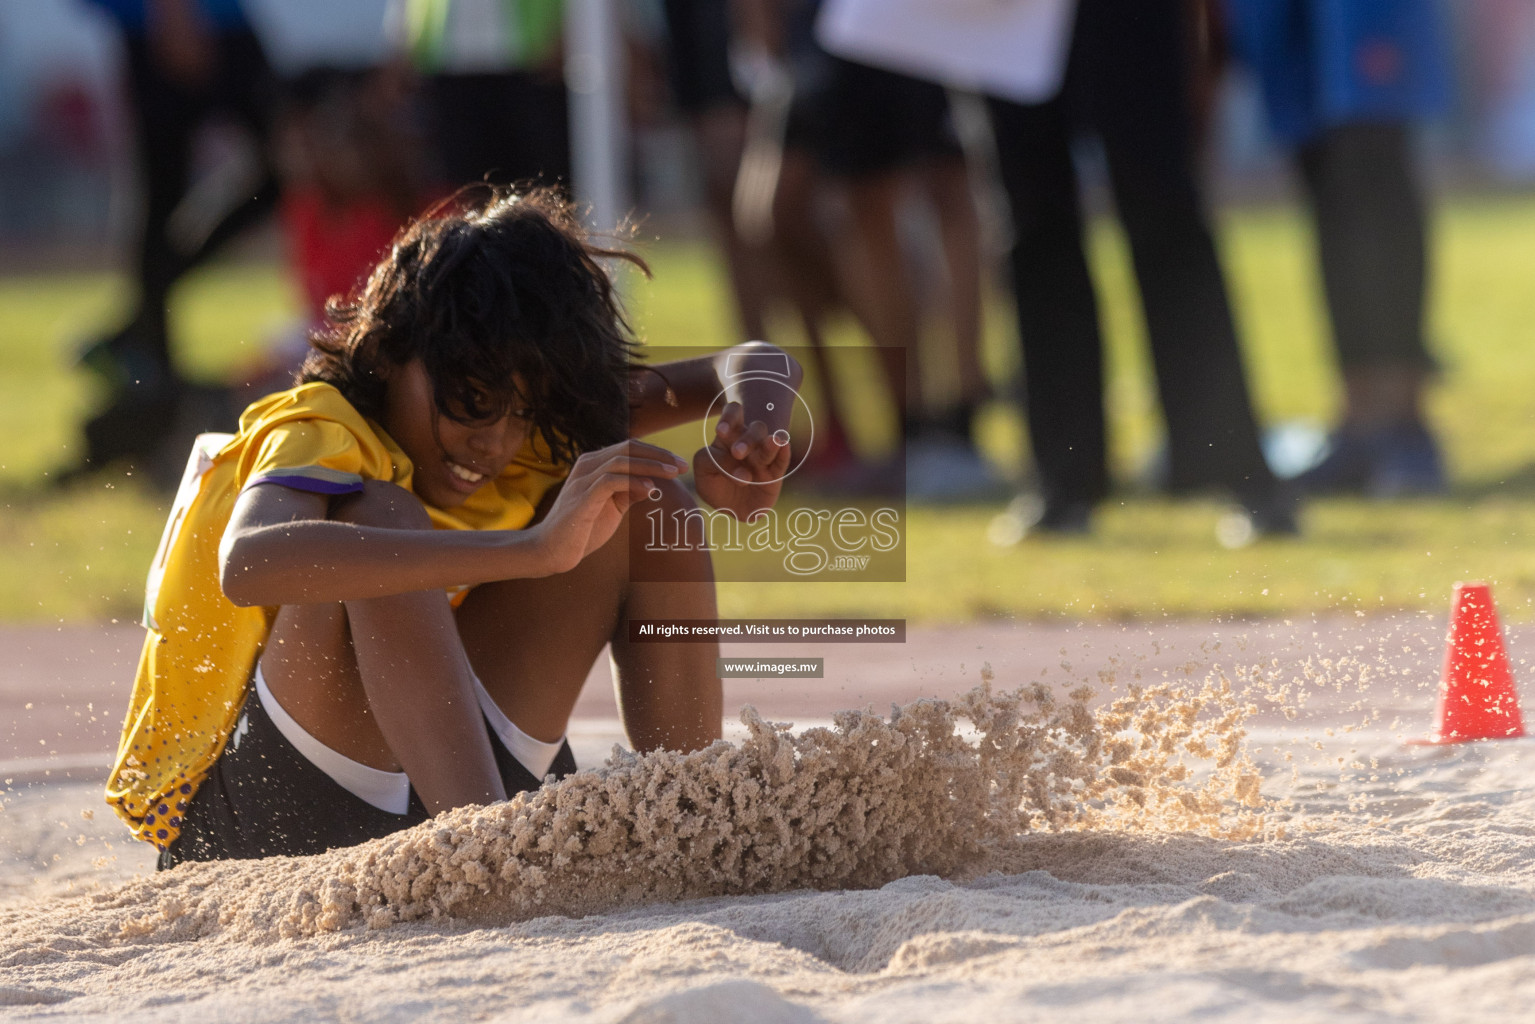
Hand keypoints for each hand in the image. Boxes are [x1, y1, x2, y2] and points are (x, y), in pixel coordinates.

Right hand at [534, 440, 687, 574]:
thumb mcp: (612, 507)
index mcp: (594, 464)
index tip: (679, 463)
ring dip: (650, 465)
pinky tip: (650, 489)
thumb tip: (653, 483)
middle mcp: (586, 465)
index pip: (629, 447)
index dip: (657, 452)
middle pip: (628, 448)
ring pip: (621, 461)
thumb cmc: (582, 529)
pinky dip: (632, 482)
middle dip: (658, 455)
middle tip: (681, 465)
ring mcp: (582, 480)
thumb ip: (628, 492)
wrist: (551, 551)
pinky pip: (610, 481)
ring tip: (672, 474)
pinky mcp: (581, 498)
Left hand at [693, 401, 790, 519]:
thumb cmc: (715, 486)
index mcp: (729, 437)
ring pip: (768, 443)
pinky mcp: (775, 473)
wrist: (732, 509)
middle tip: (738, 453)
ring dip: (768, 444)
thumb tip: (731, 462)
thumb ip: (709, 462)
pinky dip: (783, 453)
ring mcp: (762, 458)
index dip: (729, 418)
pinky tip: (784, 446)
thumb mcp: (704, 474)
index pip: (733, 415)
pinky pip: (781, 461)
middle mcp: (748, 443)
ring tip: (773, 442)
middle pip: (754, 429)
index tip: (721, 431)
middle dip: (747, 439)